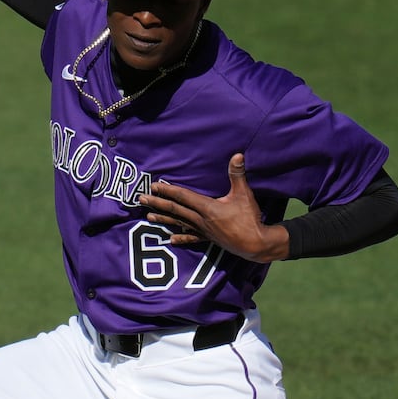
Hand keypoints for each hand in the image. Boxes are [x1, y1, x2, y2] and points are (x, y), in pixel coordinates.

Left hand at [140, 154, 289, 263]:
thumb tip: (237, 155)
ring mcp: (204, 231)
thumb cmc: (249, 219)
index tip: (153, 186)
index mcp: (207, 207)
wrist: (255, 244)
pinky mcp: (209, 239)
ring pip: (179, 223)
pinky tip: (171, 239)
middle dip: (157, 204)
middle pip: (175, 210)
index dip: (167, 191)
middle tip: (141, 199)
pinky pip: (191, 237)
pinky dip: (181, 237)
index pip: (182, 197)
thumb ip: (237, 175)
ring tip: (148, 217)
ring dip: (163, 220)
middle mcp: (201, 220)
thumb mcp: (244, 194)